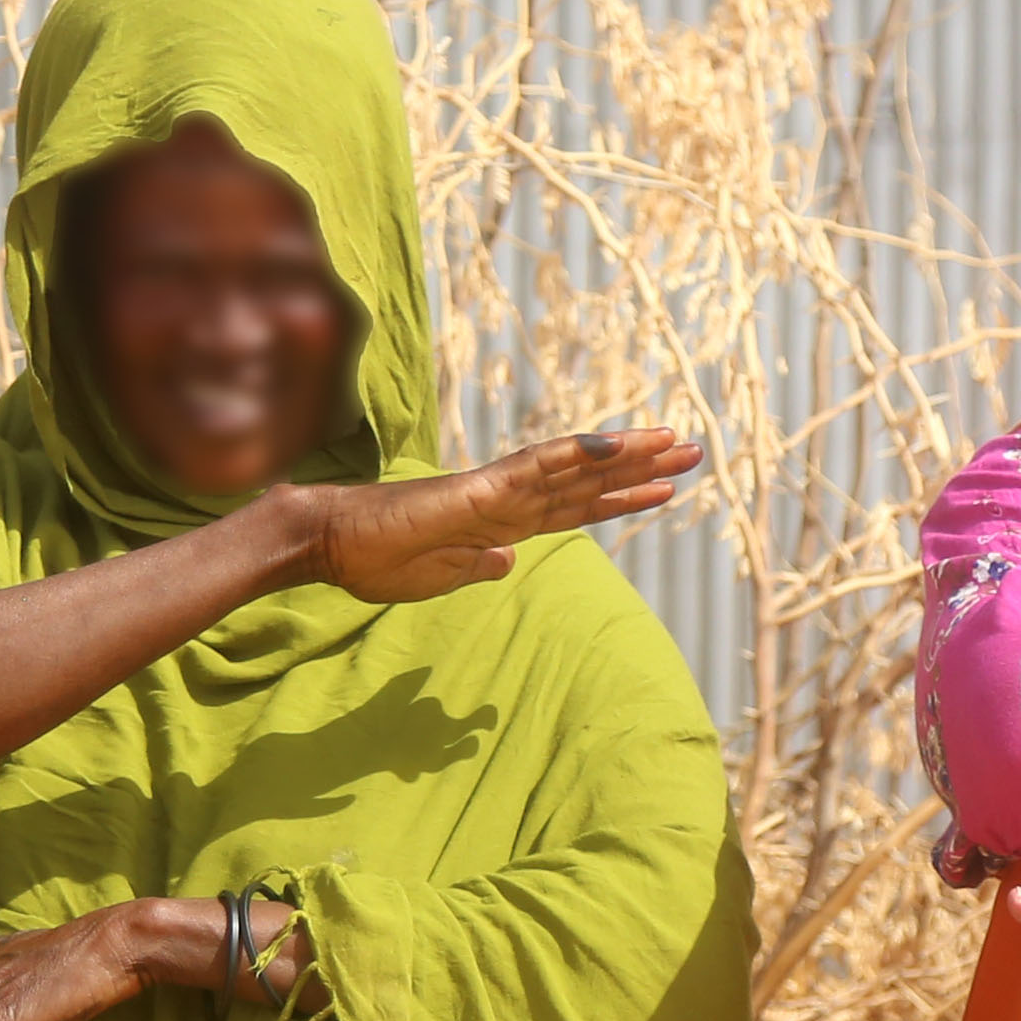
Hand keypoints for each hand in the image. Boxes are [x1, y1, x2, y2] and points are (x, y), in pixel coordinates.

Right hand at [272, 426, 703, 604]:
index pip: (574, 508)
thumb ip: (473, 567)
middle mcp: (506, 501)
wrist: (326, 543)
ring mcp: (494, 491)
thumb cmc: (371, 560)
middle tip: (694, 450)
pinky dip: (579, 455)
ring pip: (573, 468)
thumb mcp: (437, 578)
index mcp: (499, 524)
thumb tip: (508, 560)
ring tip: (674, 442)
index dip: (621, 498)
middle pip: (586, 483)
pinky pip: (537, 468)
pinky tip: (615, 446)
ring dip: (625, 455)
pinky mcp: (477, 490)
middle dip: (642, 468)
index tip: (665, 489)